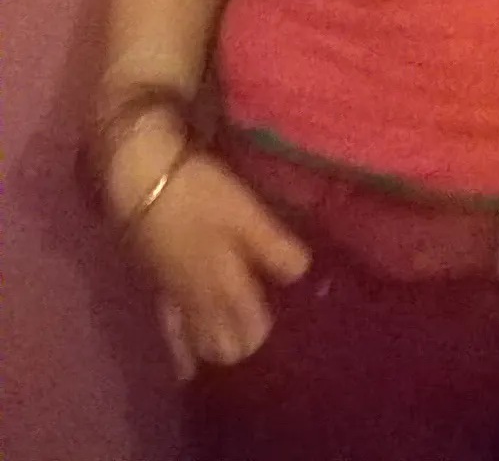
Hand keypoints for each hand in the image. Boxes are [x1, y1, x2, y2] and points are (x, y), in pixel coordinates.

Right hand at [125, 151, 311, 378]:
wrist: (141, 181)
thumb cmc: (200, 194)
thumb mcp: (246, 214)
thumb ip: (274, 247)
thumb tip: (302, 274)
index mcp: (229, 285)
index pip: (254, 328)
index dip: (267, 329)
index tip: (284, 328)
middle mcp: (204, 302)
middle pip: (227, 344)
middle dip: (243, 346)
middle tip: (257, 336)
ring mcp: (178, 298)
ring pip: (201, 343)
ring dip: (216, 352)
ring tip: (230, 355)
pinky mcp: (157, 288)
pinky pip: (171, 333)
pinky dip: (181, 354)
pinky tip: (185, 372)